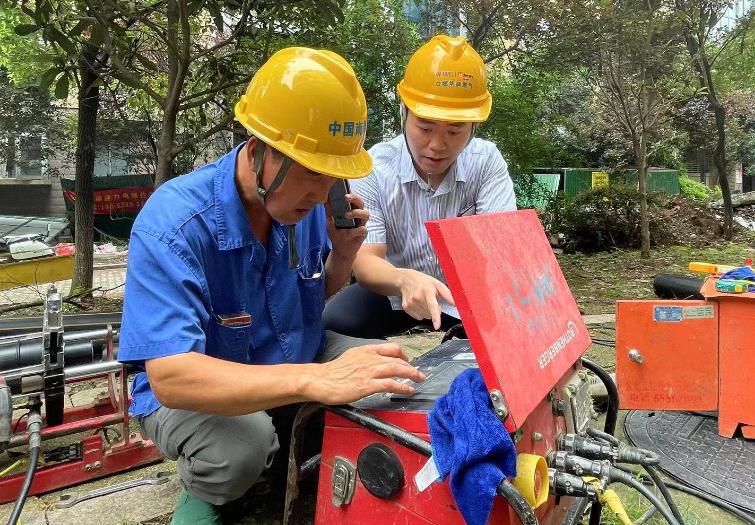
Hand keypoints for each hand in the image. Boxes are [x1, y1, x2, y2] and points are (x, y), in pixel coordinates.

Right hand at [305, 343, 425, 404]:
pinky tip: (409, 390)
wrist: (320, 380)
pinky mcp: (368, 385)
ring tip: (419, 379)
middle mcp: (370, 358)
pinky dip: (403, 386)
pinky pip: (391, 384)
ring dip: (411, 374)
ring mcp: (370, 371)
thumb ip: (364, 358)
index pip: (390, 348)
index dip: (403, 354)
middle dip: (411, 366)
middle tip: (418, 373)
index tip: (407, 361)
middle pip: (397, 358)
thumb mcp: (350, 357)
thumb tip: (373, 364)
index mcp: (365, 350)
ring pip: (397, 369)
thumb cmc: (332, 372)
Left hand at [326, 192, 368, 261]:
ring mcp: (362, 224)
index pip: (353, 198)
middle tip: (345, 198)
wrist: (340, 249)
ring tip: (346, 215)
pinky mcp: (363, 234)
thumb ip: (329, 211)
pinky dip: (355, 230)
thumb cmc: (336, 233)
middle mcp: (358, 215)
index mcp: (351, 209)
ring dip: (356, 213)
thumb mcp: (330, 221)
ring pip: (366, 214)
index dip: (350, 193)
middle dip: (354, 198)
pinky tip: (347, 233)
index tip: (342, 192)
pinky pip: (363, 229)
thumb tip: (325, 199)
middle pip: (361, 202)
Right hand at [397, 269, 454, 329]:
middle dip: (435, 310)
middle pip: (430, 314)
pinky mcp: (406, 308)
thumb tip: (456, 303)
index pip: (432, 306)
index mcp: (427, 291)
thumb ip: (447, 294)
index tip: (437, 326)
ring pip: (425, 316)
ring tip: (425, 301)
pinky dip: (421, 313)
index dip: (435, 317)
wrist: (405, 280)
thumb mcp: (437, 284)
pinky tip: (419, 304)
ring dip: (428, 312)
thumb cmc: (423, 282)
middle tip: (432, 301)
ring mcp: (411, 303)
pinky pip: (418, 317)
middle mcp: (417, 297)